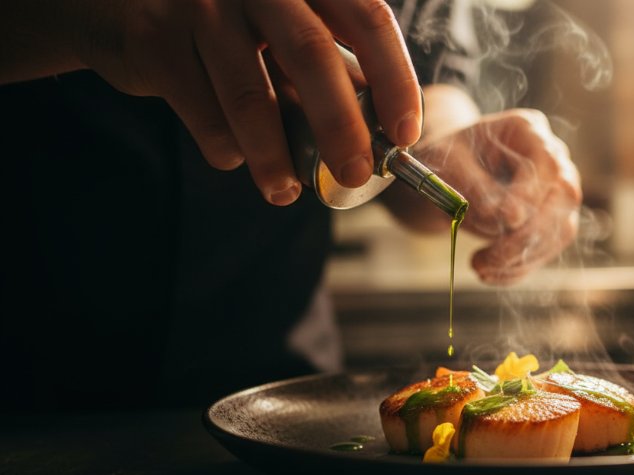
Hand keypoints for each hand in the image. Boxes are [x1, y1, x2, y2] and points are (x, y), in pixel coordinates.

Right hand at [70, 0, 421, 204]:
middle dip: (340, 126)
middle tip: (354, 175)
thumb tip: (388, 134)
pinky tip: (233, 156)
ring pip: (250, 95)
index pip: (368, 19)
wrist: (124, 5)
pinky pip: (203, 112)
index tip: (405, 134)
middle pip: (312, 56)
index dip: (394, 79)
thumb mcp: (287, 33)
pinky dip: (225, 147)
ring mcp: (203, 4)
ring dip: (275, 156)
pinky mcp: (156, 38)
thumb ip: (334, 70)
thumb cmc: (230, 25)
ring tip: (286, 193)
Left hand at [384, 88, 581, 284]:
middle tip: (488, 258)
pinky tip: (489, 274)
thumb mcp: (447, 166)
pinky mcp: (550, 223)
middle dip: (527, 234)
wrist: (443, 177)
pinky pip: (546, 250)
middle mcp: (552, 159)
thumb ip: (475, 187)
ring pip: (561, 229)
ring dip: (522, 257)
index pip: (548, 164)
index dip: (531, 195)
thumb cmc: (445, 161)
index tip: (506, 220)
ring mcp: (556, 192)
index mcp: (527, 131)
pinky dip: (518, 269)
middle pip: (564, 197)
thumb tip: (507, 218)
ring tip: (480, 267)